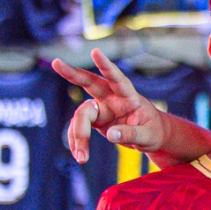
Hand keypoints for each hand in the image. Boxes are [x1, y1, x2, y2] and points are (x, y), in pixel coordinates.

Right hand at [51, 51, 172, 164]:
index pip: (117, 78)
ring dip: (78, 135)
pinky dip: (77, 141)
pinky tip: (80, 155)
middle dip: (72, 73)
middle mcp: (112, 98)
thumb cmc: (154, 132)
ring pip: (81, 115)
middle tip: (56, 62)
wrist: (150, 136)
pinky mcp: (95, 119)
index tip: (95, 51)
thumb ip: (132, 134)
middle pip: (89, 83)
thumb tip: (110, 134)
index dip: (106, 66)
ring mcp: (101, 107)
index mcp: (128, 96)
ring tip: (82, 158)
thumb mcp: (149, 137)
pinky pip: (79, 127)